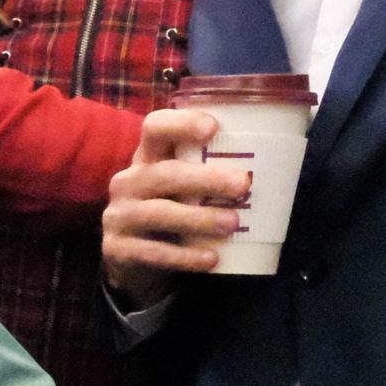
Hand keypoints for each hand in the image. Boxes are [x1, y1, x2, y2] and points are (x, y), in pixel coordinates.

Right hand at [102, 104, 250, 290]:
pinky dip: (185, 256)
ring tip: (233, 224)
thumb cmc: (169, 215)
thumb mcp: (180, 190)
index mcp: (146, 159)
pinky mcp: (118, 249)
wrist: (132, 262)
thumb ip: (205, 176)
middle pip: (164, 174)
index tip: (213, 127)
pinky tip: (212, 258)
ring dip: (199, 218)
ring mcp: (119, 216)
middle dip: (205, 179)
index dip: (180, 124)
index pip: (154, 128)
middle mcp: (128, 182)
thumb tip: (267, 170)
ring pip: (159, 213)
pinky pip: (154, 252)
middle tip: (243, 185)